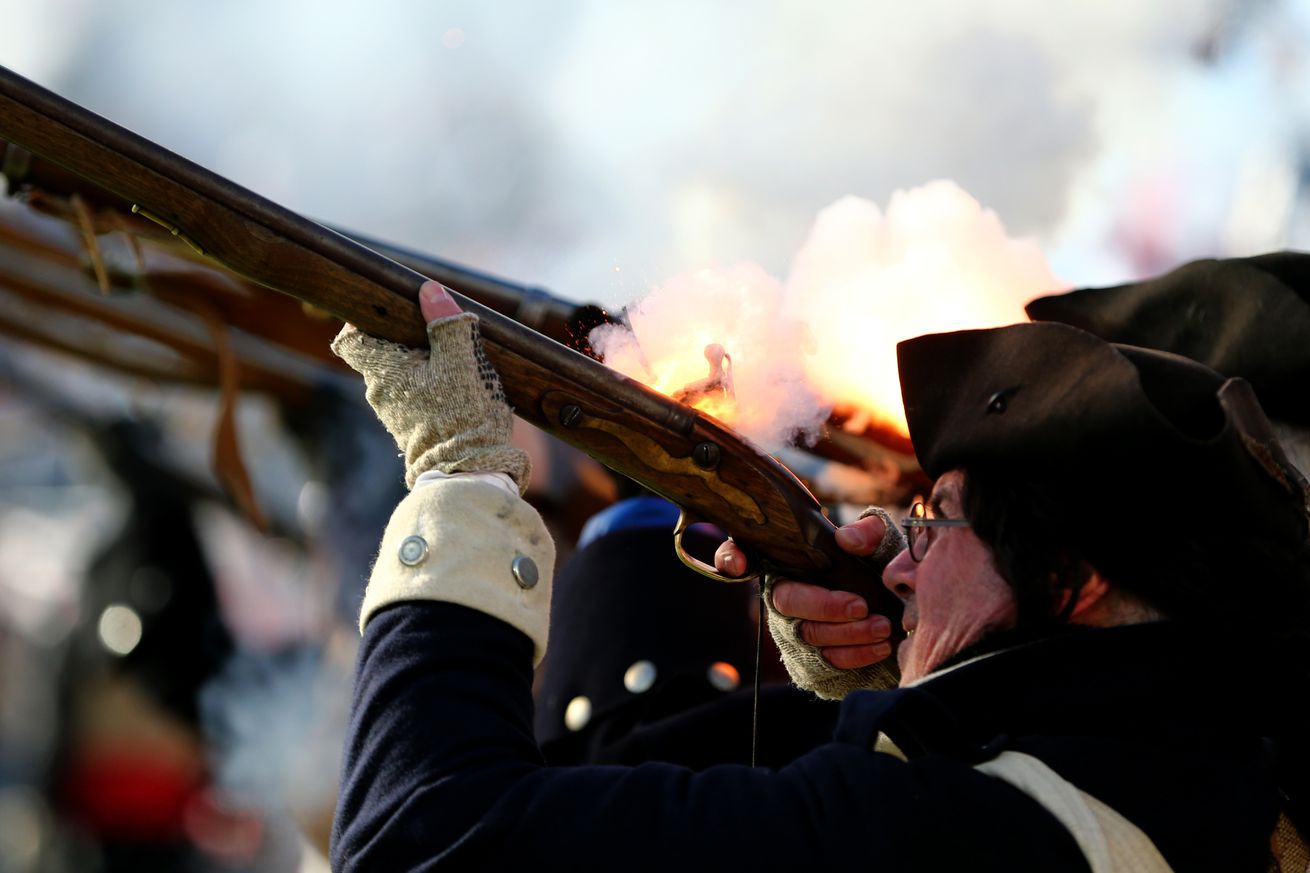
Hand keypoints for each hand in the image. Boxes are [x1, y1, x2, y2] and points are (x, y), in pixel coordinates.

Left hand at [331, 280, 529, 490]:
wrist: (467, 473)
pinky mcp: (409, 430)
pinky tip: (456, 390)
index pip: (350, 339)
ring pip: (398, 377)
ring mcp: (392, 414)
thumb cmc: (462, 416)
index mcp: (383, 371)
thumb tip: (429, 290)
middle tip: (437, 332)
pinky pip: (411, 398)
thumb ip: (445, 323)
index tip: (388, 312)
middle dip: (405, 340)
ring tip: (455, 363)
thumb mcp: (461, 362)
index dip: (362, 321)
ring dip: (420, 366)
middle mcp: (379, 393)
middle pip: (380, 354)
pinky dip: (427, 388)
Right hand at [715, 511, 896, 669]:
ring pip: (808, 636)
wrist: (897, 614)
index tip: (739, 564)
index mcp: (786, 561)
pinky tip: (879, 647)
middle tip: (861, 606)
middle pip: (786, 602)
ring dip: (847, 634)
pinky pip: (824, 664)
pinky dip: (854, 656)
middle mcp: (780, 597)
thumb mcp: (878, 545)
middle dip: (824, 606)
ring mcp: (790, 633)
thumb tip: (846, 540)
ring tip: (882, 626)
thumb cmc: (878, 572)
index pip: (738, 553)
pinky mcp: (808, 664)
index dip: (731, 558)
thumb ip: (867, 534)